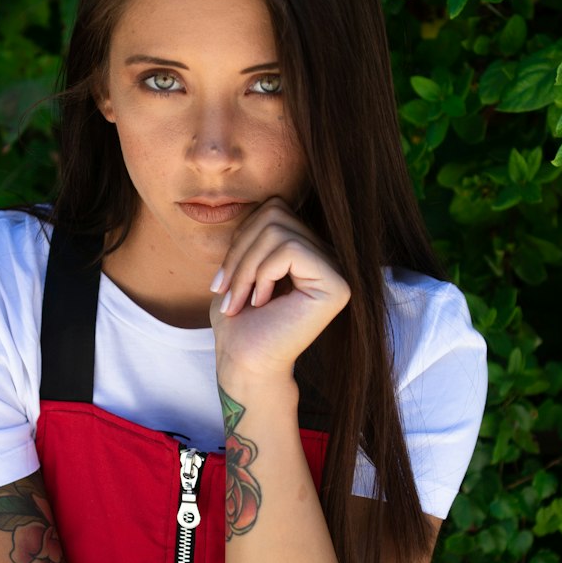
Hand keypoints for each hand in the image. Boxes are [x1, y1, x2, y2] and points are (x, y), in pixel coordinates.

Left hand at [209, 198, 350, 379]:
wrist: (244, 364)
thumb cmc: (239, 323)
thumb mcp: (243, 264)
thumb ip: (259, 231)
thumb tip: (269, 199)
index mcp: (309, 249)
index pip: (274, 208)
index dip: (241, 236)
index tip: (223, 280)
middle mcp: (329, 255)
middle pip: (276, 212)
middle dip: (240, 250)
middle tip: (226, 291)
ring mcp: (338, 269)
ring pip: (278, 229)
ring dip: (246, 266)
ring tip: (240, 300)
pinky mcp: (338, 284)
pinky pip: (290, 249)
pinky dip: (263, 273)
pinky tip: (262, 302)